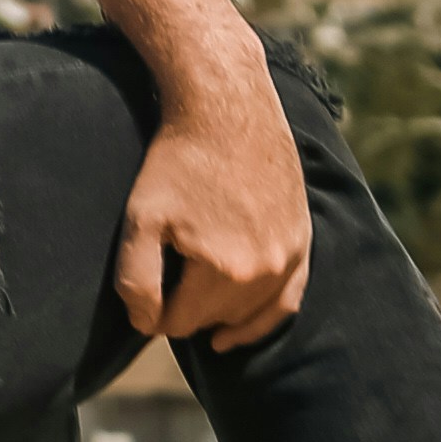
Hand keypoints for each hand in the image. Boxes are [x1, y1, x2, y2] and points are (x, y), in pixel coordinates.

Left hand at [110, 7, 310, 352]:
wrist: (226, 109)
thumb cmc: (176, 162)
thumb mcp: (139, 219)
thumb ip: (136, 281)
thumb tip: (148, 326)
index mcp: (224, 270)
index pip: (179, 323)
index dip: (154, 311)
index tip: (145, 288)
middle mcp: (265, 271)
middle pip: (214, 320)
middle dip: (188, 308)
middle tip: (169, 278)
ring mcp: (291, 256)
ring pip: (248, 314)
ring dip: (220, 313)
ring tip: (194, 305)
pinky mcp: (303, 241)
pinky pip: (288, 300)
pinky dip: (262, 318)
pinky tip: (236, 333)